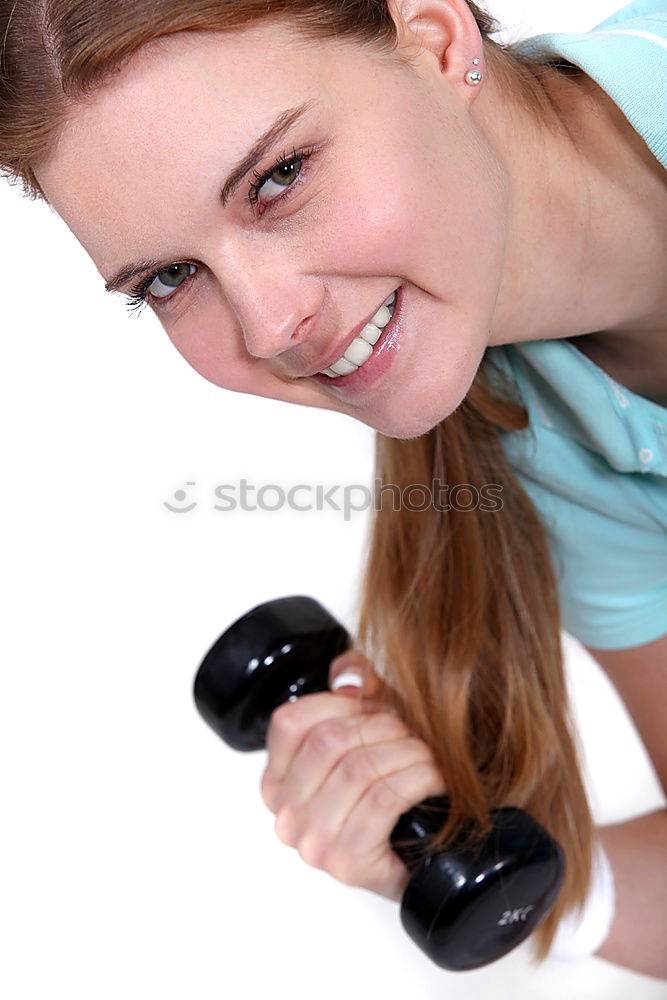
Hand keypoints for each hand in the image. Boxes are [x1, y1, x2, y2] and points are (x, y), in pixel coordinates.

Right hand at [259, 649, 446, 902]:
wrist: (422, 865)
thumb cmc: (394, 800)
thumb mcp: (372, 736)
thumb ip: (359, 694)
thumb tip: (349, 669)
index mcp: (278, 781)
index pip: (290, 721)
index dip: (339, 704)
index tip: (375, 708)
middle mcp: (286, 814)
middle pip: (329, 741)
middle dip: (383, 726)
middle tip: (414, 732)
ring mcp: (312, 842)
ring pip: (359, 768)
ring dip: (407, 753)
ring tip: (430, 755)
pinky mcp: (346, 862)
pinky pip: (383, 799)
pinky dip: (418, 779)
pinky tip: (435, 778)